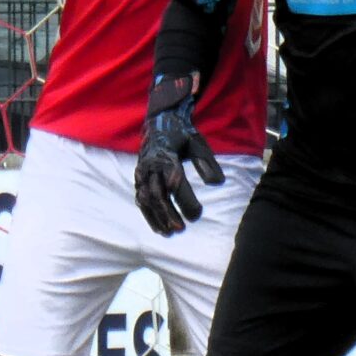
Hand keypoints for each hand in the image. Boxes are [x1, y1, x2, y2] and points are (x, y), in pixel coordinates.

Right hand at [136, 74, 222, 236]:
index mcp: (167, 156)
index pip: (175, 182)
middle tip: (181, 229)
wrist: (160, 122)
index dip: (185, 199)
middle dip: (168, 213)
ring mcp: (142, 172)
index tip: (197, 214)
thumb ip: (207, 163)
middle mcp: (151, 165)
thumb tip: (217, 183)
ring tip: (169, 233)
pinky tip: (158, 228)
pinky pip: (140, 198)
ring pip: (146, 198)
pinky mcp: (138, 177)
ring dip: (157, 217)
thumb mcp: (198, 144)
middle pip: (157, 193)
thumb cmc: (182, 135)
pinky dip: (148, 214)